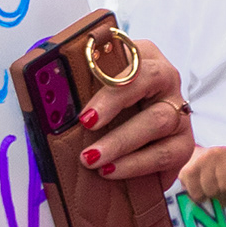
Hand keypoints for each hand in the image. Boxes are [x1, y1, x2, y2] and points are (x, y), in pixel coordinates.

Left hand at [78, 38, 196, 181]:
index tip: (86, 117)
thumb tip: (42, 99)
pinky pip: (168, 154)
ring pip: (160, 123)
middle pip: (148, 91)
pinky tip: (115, 172)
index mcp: (141, 54)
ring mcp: (178, 109)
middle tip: (88, 148)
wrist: (136, 119)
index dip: (110, 90)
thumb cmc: (107, 98)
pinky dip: (139, 166)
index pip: (130, 61)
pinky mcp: (184, 140)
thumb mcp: (92, 83)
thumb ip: (75, 84)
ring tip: (98, 165)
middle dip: (116, 119)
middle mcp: (165, 78)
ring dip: (125, 148)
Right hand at [179, 141, 225, 210]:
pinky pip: (197, 194)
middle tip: (223, 201)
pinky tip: (201, 192)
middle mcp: (219, 155)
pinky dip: (200, 198)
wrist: (195, 155)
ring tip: (212, 195)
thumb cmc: (219, 169)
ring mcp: (202, 161)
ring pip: (211, 191)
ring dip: (212, 198)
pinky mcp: (188, 171)